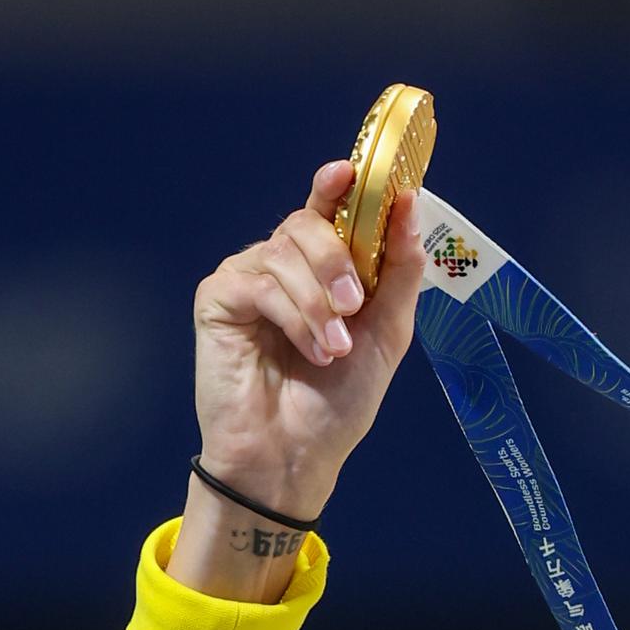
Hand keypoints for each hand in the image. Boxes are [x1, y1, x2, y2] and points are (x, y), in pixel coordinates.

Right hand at [188, 159, 425, 519]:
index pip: (328, 208)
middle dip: (336, 259)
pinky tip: (310, 351)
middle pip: (306, 223)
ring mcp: (248, 278)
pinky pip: (259, 281)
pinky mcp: (219, 298)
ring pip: (284, 251)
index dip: (339, 184)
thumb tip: (410, 206)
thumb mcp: (386, 336)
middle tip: (354, 306)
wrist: (294, 457)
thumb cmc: (337, 405)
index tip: (353, 171)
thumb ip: (400, 272)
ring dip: (319, 303)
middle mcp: (282, 264)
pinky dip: (292, 315)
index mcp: (322, 268)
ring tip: (333, 351)